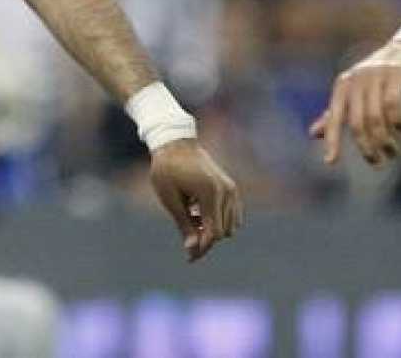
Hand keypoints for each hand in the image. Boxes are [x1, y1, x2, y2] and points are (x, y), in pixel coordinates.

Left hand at [149, 139, 240, 261]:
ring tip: (190, 218)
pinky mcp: (230, 188)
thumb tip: (192, 250)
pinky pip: (232, 215)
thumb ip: (184, 225)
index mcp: (210, 193)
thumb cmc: (167, 170)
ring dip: (212, 229)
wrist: (175, 143)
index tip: (189, 257)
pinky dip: (218, 219)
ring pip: (230, 226)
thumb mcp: (170, 199)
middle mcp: (226, 191)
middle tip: (186, 237)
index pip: (214, 233)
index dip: (202, 248)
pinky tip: (199, 212)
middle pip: (223, 232)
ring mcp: (231, 189)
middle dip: (206, 239)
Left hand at [309, 40, 400, 166]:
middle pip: (356, 123)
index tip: (330, 162)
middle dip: (366, 147)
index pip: (333, 118)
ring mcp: (375, 76)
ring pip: (375, 118)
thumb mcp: (354, 93)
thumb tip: (312, 134)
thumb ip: (335, 112)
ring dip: (384, 140)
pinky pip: (392, 103)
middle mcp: (356, 80)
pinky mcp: (395, 75)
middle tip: (377, 162)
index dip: (331, 140)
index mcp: (342, 86)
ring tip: (392, 152)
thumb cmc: (378, 78)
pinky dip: (396, 121)